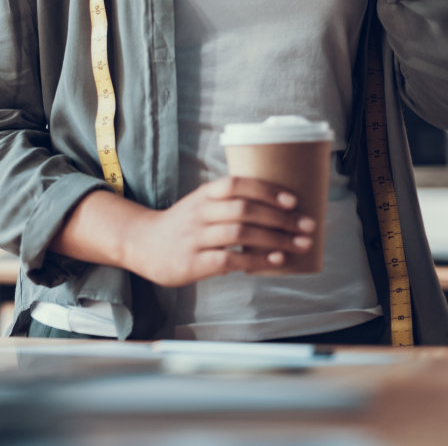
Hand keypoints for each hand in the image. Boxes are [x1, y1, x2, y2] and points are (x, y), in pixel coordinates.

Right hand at [123, 176, 316, 287]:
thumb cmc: (181, 225)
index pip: (236, 184)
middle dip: (281, 218)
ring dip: (275, 239)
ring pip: (240, 233)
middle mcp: (200, 213)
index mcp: (204, 195)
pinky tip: (275, 261)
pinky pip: (230, 259)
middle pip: (244, 209)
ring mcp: (195, 237)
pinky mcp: (193, 262)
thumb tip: (277, 210)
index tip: (293, 200)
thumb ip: (229, 203)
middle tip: (307, 226)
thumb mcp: (200, 204)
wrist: (141, 244)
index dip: (266, 190)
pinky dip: (256, 260)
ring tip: (299, 244)